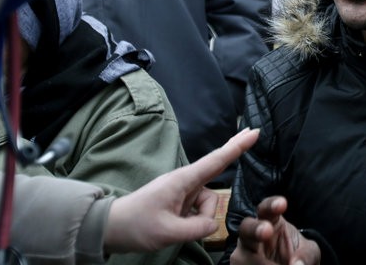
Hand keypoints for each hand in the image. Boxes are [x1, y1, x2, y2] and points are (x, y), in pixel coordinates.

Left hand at [104, 127, 258, 252]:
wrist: (111, 228)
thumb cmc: (136, 225)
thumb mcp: (167, 232)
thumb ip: (197, 229)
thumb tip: (213, 224)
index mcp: (183, 180)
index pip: (216, 161)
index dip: (237, 146)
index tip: (254, 132)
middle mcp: (186, 182)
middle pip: (217, 172)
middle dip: (233, 153)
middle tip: (254, 133)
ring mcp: (183, 192)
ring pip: (209, 205)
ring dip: (200, 220)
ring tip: (176, 228)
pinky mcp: (180, 203)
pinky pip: (199, 213)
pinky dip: (195, 223)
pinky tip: (178, 229)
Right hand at [229, 196, 320, 264]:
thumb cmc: (298, 257)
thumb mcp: (308, 253)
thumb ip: (305, 255)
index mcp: (270, 221)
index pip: (266, 209)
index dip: (271, 205)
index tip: (283, 203)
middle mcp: (253, 236)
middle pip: (246, 227)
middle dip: (255, 228)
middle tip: (267, 231)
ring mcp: (245, 253)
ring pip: (241, 256)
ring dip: (257, 262)